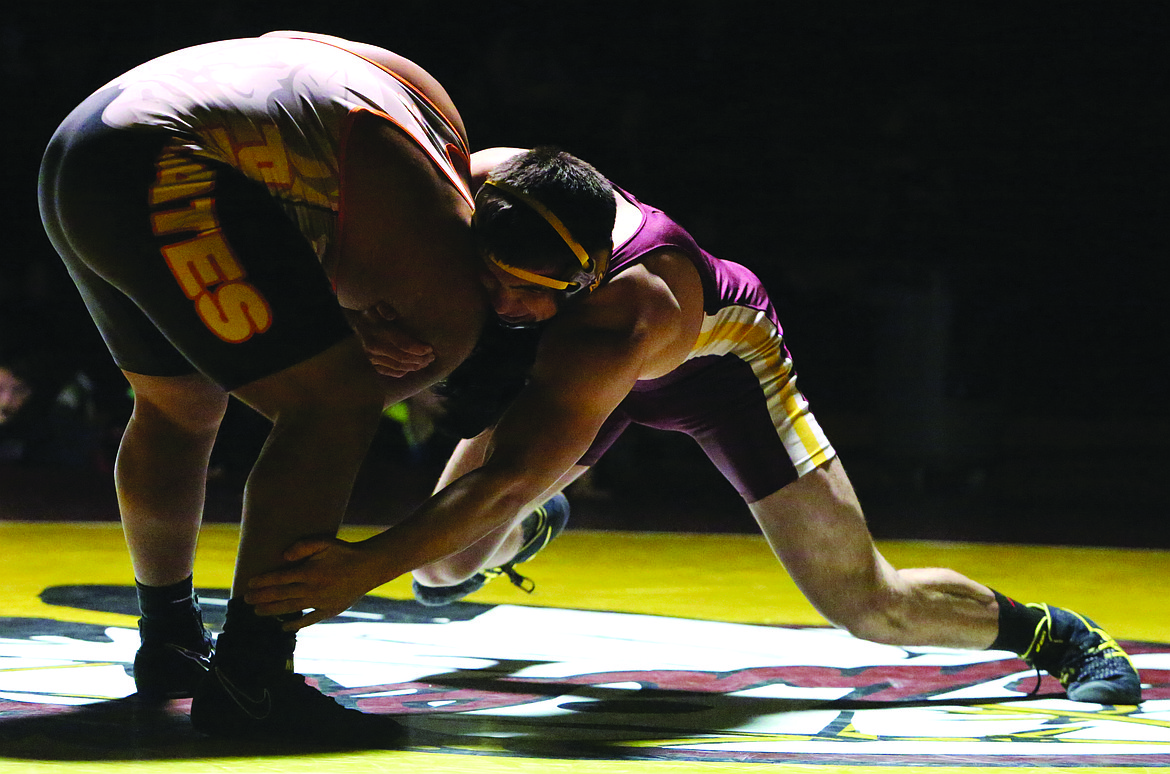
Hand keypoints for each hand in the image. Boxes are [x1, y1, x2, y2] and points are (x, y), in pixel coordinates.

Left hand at [244, 537, 383, 630]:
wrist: (369, 567)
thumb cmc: (344, 552)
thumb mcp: (325, 542)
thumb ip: (302, 546)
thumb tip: (283, 557)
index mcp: (310, 572)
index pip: (280, 578)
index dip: (263, 581)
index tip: (249, 583)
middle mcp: (312, 589)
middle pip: (281, 595)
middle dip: (261, 598)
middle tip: (246, 601)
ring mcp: (320, 602)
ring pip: (291, 608)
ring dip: (272, 611)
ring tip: (257, 613)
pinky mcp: (329, 610)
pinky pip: (309, 620)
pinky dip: (295, 624)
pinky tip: (283, 626)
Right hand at [350, 303, 434, 376]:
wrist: (359, 318)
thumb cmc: (375, 308)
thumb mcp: (379, 303)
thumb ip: (385, 308)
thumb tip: (391, 316)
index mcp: (378, 331)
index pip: (402, 344)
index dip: (418, 348)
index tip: (430, 348)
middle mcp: (374, 347)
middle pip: (402, 358)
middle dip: (420, 359)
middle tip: (432, 356)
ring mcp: (372, 357)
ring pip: (398, 367)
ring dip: (415, 366)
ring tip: (427, 361)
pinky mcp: (372, 363)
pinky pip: (390, 372)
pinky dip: (404, 371)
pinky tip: (413, 367)